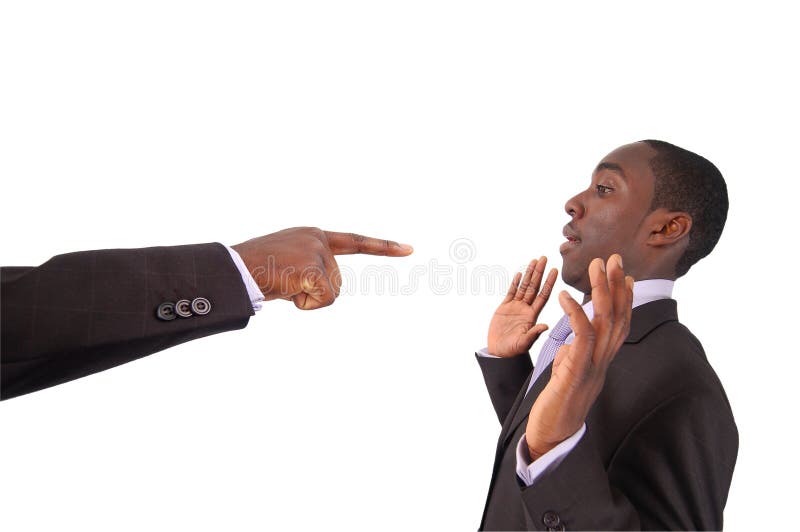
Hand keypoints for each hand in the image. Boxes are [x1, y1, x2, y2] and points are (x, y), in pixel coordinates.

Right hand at [232, 227, 412, 309]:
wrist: (232, 270)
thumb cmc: (253, 271)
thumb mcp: (286, 262)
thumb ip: (309, 267)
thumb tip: (322, 289)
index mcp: (313, 235)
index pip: (355, 241)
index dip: (383, 247)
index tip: (409, 249)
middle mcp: (318, 239)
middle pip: (338, 282)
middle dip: (315, 293)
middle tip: (284, 284)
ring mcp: (316, 252)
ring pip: (333, 293)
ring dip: (308, 299)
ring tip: (282, 286)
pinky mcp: (313, 268)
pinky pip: (324, 300)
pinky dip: (306, 305)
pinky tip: (286, 291)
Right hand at [487, 257, 558, 357]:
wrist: (499, 353)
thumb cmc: (513, 351)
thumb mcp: (524, 343)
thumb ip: (534, 334)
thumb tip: (546, 325)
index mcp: (533, 315)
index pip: (543, 295)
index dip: (549, 282)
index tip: (554, 270)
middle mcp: (526, 309)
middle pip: (534, 286)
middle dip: (539, 272)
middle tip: (544, 257)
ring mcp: (516, 307)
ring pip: (523, 287)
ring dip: (529, 274)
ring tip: (534, 260)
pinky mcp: (504, 308)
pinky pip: (511, 292)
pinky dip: (515, 283)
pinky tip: (519, 274)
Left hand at [525, 254, 632, 459]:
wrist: (553, 435)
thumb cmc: (560, 405)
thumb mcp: (572, 372)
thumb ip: (577, 355)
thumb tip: (575, 342)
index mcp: (602, 360)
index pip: (619, 324)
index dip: (623, 298)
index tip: (623, 274)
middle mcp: (604, 361)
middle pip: (617, 316)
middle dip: (615, 284)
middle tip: (613, 257)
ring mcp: (593, 366)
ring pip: (604, 322)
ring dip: (600, 291)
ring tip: (595, 265)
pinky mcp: (577, 372)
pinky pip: (582, 337)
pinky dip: (575, 313)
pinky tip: (565, 295)